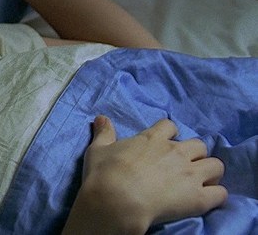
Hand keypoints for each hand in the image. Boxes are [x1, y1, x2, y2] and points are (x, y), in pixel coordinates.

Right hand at [64, 117, 226, 233]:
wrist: (116, 200)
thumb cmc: (104, 173)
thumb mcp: (98, 149)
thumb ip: (104, 133)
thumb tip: (101, 118)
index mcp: (153, 139)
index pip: (170, 126)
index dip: (169, 134)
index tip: (164, 143)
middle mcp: (176, 152)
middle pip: (199, 145)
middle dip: (194, 154)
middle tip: (182, 165)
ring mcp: (190, 174)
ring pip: (216, 166)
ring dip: (209, 172)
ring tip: (198, 182)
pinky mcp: (198, 197)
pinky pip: (220, 193)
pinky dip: (215, 195)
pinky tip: (204, 199)